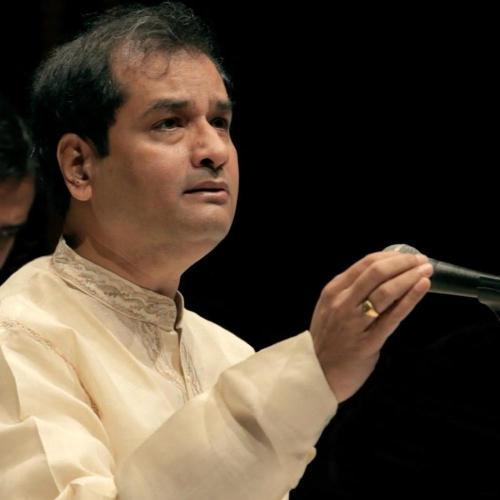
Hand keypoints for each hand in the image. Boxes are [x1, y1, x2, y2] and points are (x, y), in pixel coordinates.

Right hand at [310, 251, 432, 401]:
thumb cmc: (327, 341)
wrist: (316, 374)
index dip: (390, 256)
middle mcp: (342, 302)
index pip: (365, 264)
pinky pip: (393, 315)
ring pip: (386, 291)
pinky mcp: (368, 341)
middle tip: (420, 260)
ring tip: (425, 271)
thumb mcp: (330, 309)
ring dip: (410, 277)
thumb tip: (383, 277)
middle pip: (377, 272)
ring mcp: (355, 322)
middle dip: (403, 263)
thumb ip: (350, 293)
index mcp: (333, 291)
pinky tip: (422, 288)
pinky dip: (410, 298)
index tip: (407, 255)